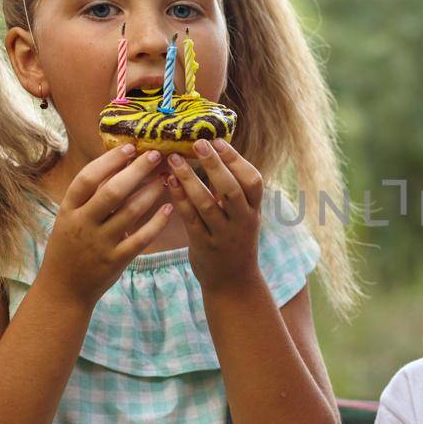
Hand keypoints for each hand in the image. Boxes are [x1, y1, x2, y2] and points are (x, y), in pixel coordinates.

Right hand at [42, 144, 172, 306]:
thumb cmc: (70, 247)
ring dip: (150, 192)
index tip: (129, 147)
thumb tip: (117, 164)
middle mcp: (83, 224)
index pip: (86, 179)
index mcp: (68, 210)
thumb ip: (90, 197)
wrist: (64, 288)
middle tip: (155, 155)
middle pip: (111, 191)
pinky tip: (169, 209)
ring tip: (165, 178)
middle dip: (135, 171)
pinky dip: (157, 222)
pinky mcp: (116, 260)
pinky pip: (141, 238)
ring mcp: (100, 243)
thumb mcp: (69, 219)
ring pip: (130, 212)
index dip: (108, 161)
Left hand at [165, 138, 263, 298]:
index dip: (236, 160)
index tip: (218, 141)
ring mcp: (223, 235)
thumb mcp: (242, 217)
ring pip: (207, 203)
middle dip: (214, 164)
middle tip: (197, 143)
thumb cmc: (234, 241)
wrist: (234, 283)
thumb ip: (232, 192)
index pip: (253, 180)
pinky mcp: (204, 246)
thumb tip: (214, 155)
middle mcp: (242, 221)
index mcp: (254, 211)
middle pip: (231, 189)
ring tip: (174, 159)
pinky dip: (180, 199)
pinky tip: (168, 182)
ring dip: (190, 179)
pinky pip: (191, 219)